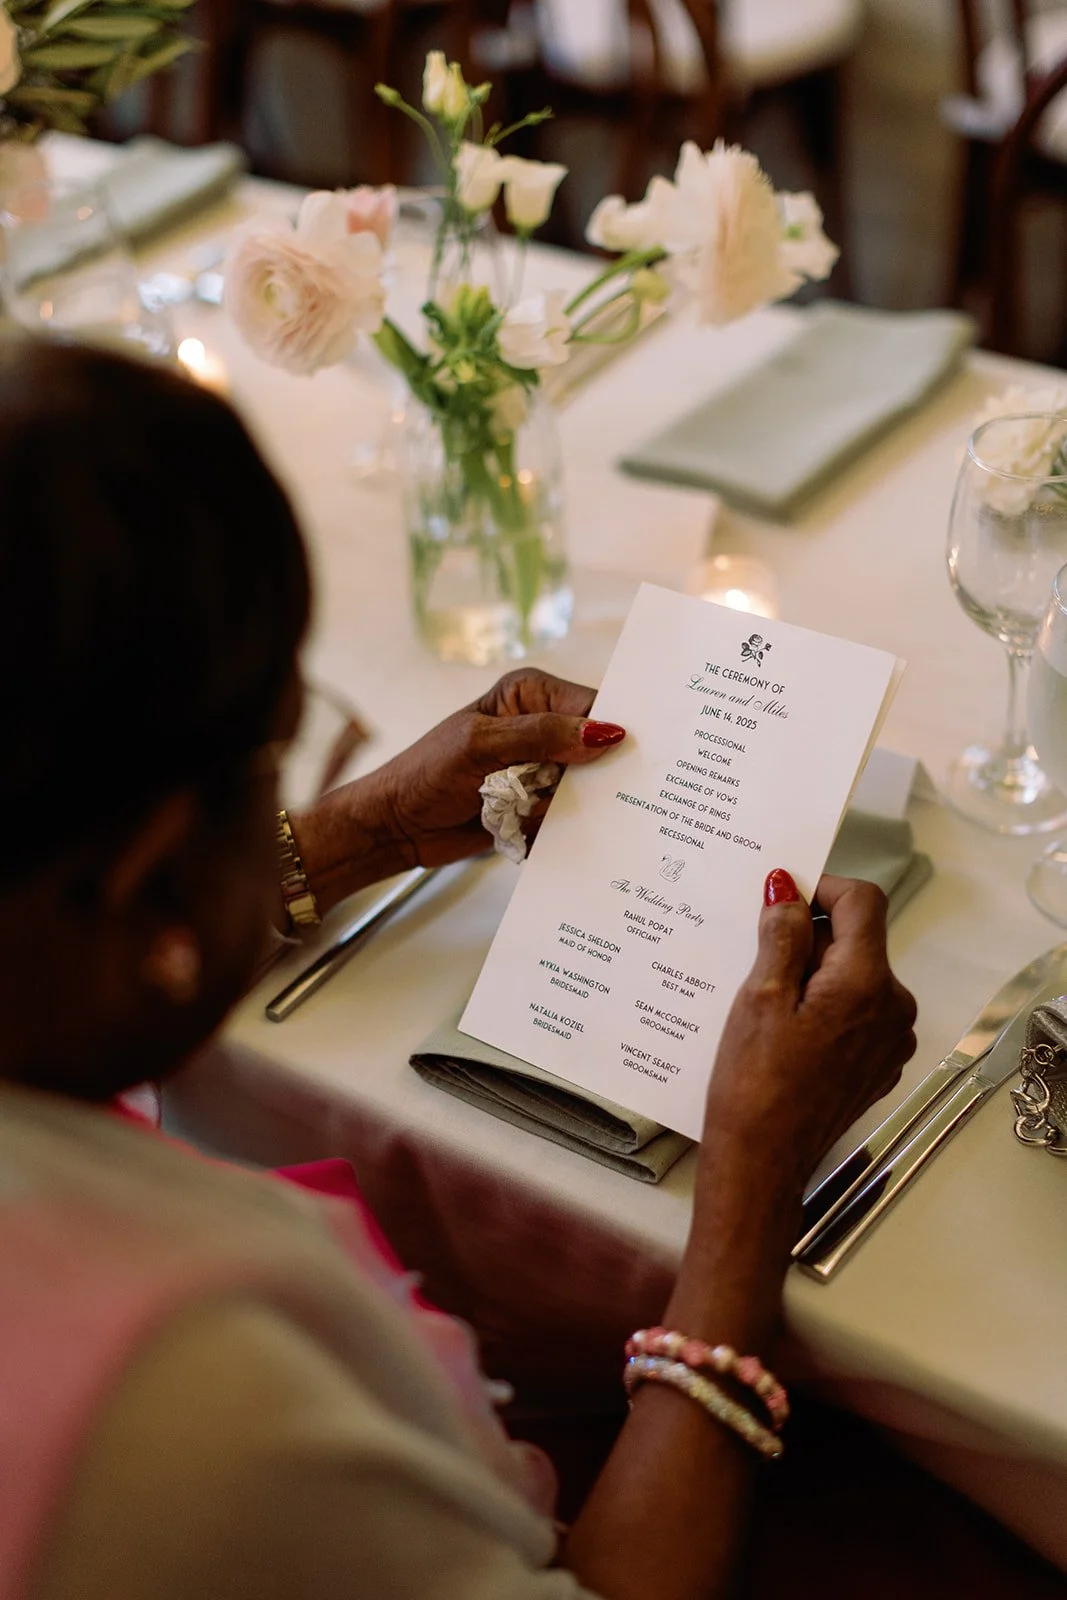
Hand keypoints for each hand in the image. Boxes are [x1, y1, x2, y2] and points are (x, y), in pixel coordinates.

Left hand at [370, 667, 624, 867]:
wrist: (397, 825)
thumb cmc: (425, 773)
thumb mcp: (481, 746)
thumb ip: (540, 736)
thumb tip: (602, 733)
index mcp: (530, 693)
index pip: (591, 706)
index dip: (613, 730)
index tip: (628, 758)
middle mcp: (542, 726)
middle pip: (597, 748)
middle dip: (591, 775)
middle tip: (568, 791)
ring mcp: (541, 767)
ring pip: (587, 788)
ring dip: (568, 806)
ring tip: (529, 812)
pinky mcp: (538, 803)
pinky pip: (570, 816)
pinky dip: (556, 827)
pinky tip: (530, 829)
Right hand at [701, 870, 916, 1207]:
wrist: (762, 1164)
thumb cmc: (754, 1083)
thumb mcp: (759, 996)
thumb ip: (781, 934)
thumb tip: (787, 888)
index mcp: (867, 983)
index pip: (862, 901)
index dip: (820, 888)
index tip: (778, 899)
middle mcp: (894, 1008)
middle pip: (856, 941)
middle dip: (808, 938)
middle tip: (756, 961)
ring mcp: (891, 1040)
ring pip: (853, 977)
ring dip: (812, 974)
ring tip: (764, 1003)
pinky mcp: (877, 1064)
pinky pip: (854, 1013)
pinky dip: (822, 1007)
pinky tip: (782, 1033)